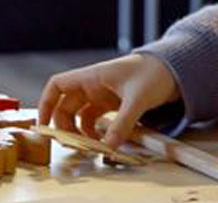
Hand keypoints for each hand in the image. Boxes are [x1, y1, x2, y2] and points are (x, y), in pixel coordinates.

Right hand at [38, 53, 179, 148]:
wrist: (174, 70)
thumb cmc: (153, 73)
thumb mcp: (138, 99)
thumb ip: (123, 123)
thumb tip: (109, 145)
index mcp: (92, 76)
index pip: (57, 85)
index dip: (46, 103)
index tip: (43, 123)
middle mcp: (93, 85)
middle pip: (66, 106)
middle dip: (64, 126)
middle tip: (71, 144)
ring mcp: (102, 95)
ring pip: (80, 116)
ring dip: (79, 132)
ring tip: (88, 147)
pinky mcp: (112, 105)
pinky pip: (95, 121)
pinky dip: (95, 133)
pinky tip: (103, 142)